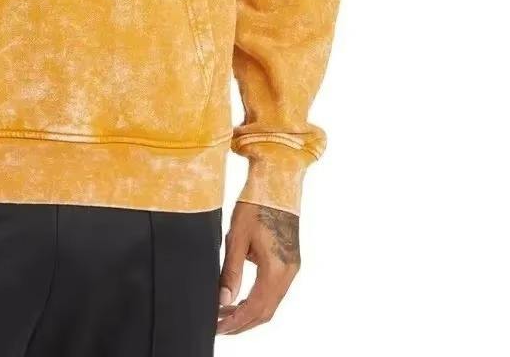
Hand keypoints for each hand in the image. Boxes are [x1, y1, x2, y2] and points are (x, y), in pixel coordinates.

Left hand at [217, 201, 299, 334]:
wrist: (277, 183)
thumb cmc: (255, 205)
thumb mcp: (237, 237)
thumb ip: (231, 272)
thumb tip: (222, 301)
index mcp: (277, 268)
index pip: (256, 308)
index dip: (236, 322)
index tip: (217, 327)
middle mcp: (289, 272)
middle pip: (266, 311)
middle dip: (242, 323)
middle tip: (218, 326)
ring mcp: (291, 267)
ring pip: (271, 303)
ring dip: (249, 312)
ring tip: (224, 314)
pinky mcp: (289, 261)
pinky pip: (274, 290)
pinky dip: (257, 300)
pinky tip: (239, 298)